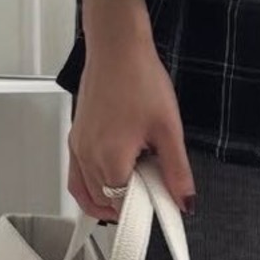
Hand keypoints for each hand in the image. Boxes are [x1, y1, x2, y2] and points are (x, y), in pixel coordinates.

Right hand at [68, 0, 195, 221]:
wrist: (116, 47)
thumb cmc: (140, 79)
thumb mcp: (169, 130)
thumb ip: (176, 172)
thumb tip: (184, 203)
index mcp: (110, 159)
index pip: (124, 207)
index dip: (144, 212)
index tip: (160, 205)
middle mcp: (87, 158)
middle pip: (105, 203)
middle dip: (128, 206)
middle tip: (151, 191)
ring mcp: (77, 148)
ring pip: (86, 194)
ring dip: (108, 202)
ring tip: (134, 192)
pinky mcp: (75, 138)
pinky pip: (76, 178)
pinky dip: (90, 190)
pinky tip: (110, 185)